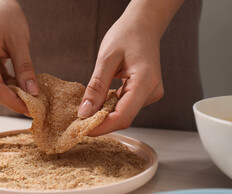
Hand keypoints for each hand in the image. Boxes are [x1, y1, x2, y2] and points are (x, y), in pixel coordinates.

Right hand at [0, 0, 38, 114]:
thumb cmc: (6, 17)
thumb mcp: (19, 42)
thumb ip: (25, 68)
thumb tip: (32, 92)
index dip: (13, 102)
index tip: (30, 110)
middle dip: (15, 101)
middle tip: (35, 109)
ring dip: (14, 95)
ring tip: (32, 101)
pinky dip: (11, 87)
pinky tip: (24, 90)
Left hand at [78, 13, 164, 135]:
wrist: (143, 25)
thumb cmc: (127, 35)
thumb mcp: (106, 59)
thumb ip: (96, 87)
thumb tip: (85, 112)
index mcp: (145, 82)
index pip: (123, 116)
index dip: (102, 127)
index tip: (83, 130)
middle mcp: (152, 91)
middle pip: (124, 117)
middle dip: (101, 123)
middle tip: (79, 123)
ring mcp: (150, 93)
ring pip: (124, 113)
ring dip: (105, 115)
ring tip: (86, 112)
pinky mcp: (145, 92)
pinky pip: (126, 105)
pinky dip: (110, 107)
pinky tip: (99, 102)